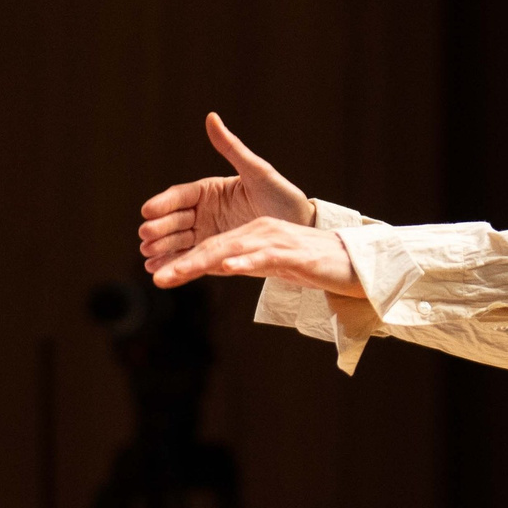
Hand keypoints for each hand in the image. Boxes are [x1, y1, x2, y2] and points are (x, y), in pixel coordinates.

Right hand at [140, 113, 349, 288]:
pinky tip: (158, 271)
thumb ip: (231, 147)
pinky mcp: (214, 256)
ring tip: (147, 257)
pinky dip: (173, 265)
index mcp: (210, 191)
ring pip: (177, 242)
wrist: (301, 229)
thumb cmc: (281, 196)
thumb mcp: (257, 171)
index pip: (180, 196)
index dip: (163, 204)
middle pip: (174, 220)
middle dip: (158, 229)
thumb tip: (211, 117)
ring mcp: (208, 235)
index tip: (148, 211)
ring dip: (160, 249)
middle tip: (145, 236)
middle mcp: (204, 213)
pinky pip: (191, 260)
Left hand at [147, 214, 364, 295]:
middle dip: (182, 262)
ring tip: (176, 273)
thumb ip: (240, 263)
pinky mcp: (293, 253)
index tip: (157, 275)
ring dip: (202, 262)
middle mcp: (259, 231)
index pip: (210, 247)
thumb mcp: (267, 264)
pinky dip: (244, 261)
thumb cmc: (308, 263)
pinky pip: (265, 257)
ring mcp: (276, 240)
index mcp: (251, 233)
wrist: (351, 263)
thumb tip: (211, 268)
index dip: (182, 260)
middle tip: (156, 276)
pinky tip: (226, 267)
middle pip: (214, 246)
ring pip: (232, 249)